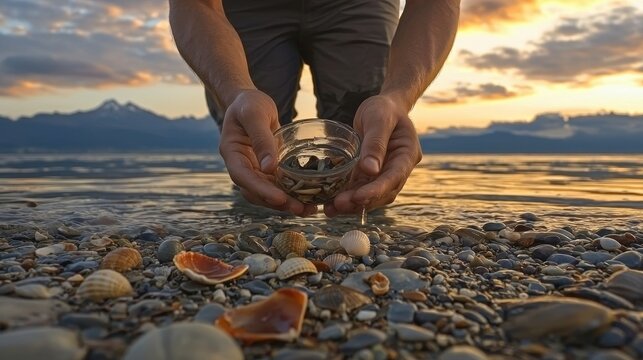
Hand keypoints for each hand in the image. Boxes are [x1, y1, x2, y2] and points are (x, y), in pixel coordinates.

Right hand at [220, 89, 317, 215]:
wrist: (250, 102)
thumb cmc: (250, 104)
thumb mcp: (255, 114)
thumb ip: (261, 138)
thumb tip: (270, 167)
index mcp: (232, 153)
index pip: (243, 177)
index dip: (260, 190)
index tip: (279, 199)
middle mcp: (241, 166)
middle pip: (256, 192)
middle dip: (277, 203)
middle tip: (301, 209)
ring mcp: (254, 170)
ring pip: (267, 193)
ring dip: (287, 203)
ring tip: (310, 209)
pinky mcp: (266, 171)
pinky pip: (277, 186)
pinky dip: (292, 194)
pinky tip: (310, 199)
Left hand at [324, 94, 421, 215]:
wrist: (383, 107)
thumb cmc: (384, 109)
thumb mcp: (379, 119)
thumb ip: (375, 144)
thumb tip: (370, 170)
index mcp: (407, 154)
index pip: (394, 177)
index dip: (377, 190)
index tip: (358, 198)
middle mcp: (399, 168)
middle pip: (383, 192)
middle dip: (361, 201)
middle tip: (338, 204)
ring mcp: (385, 173)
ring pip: (371, 195)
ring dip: (352, 204)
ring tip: (330, 209)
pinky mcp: (371, 175)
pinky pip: (360, 189)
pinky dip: (347, 197)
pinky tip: (330, 203)